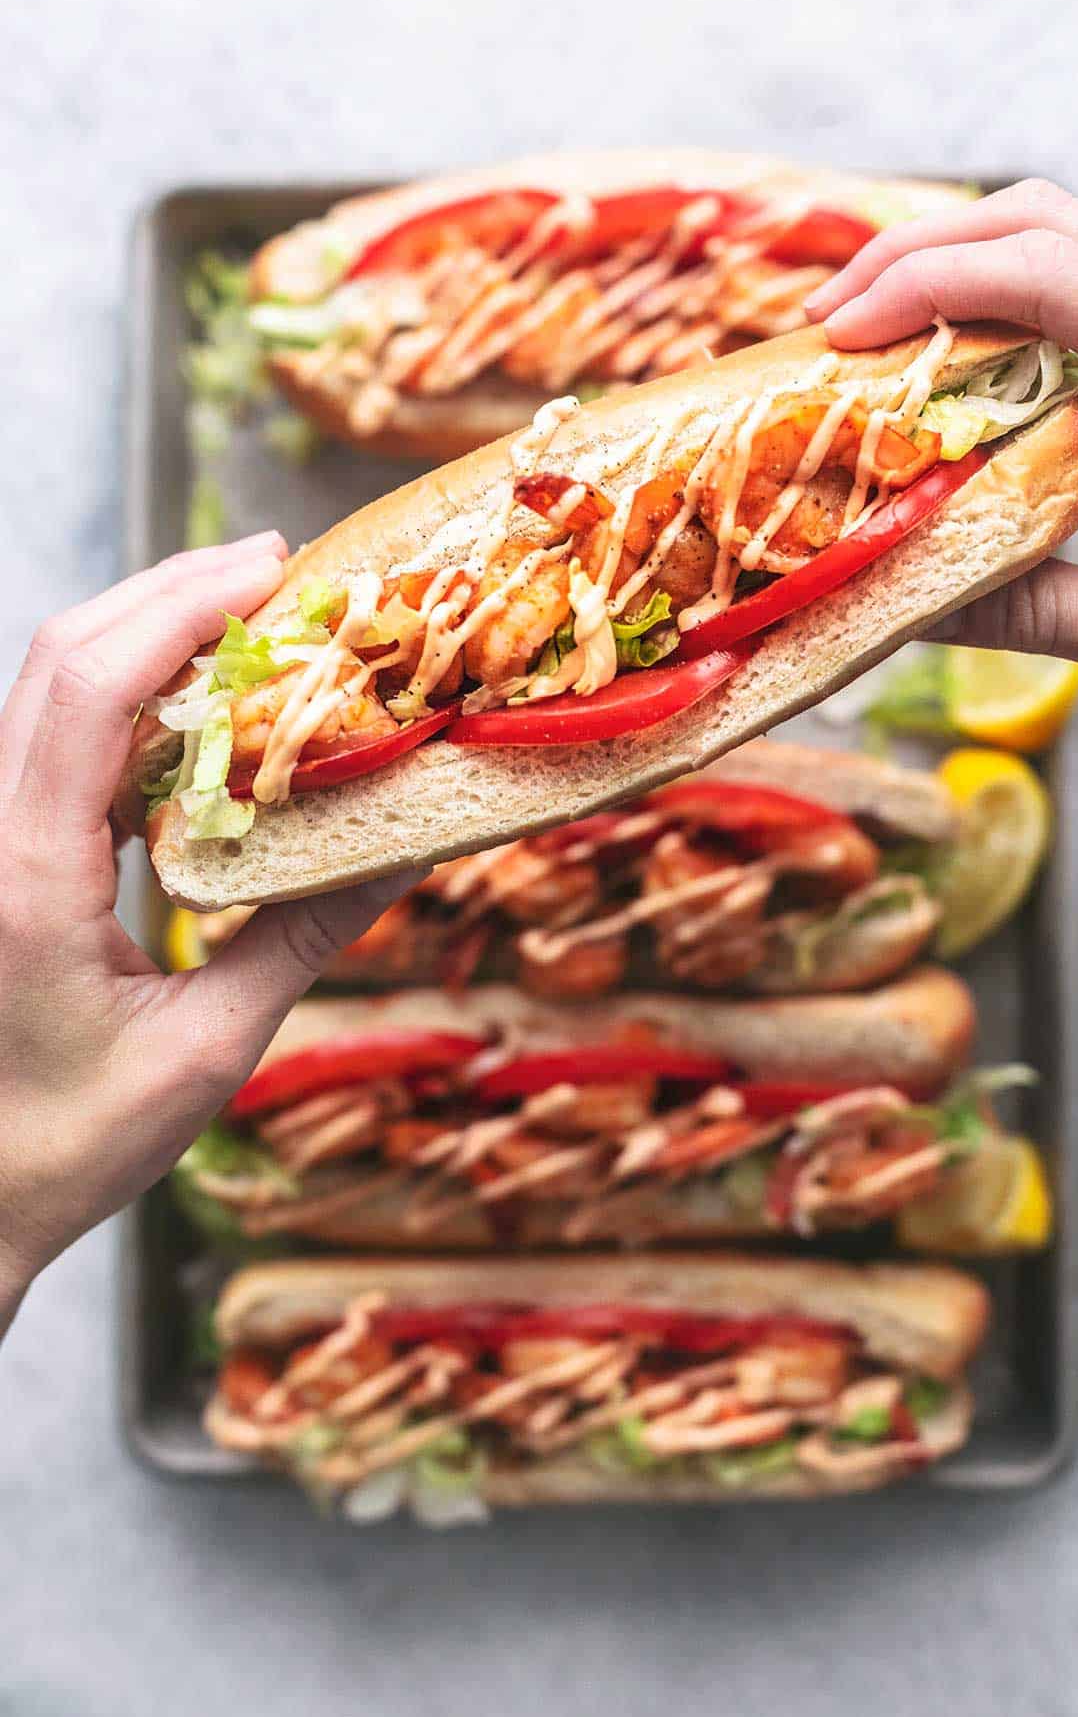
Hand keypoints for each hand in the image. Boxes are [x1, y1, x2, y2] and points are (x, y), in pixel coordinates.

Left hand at [0, 535, 420, 1336]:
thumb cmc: (70, 1144)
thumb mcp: (208, 1051)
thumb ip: (301, 940)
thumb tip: (401, 852)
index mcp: (26, 874)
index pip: (93, 691)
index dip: (181, 610)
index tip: (272, 572)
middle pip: (61, 657)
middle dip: (170, 593)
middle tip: (278, 572)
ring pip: (48, 686)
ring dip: (146, 633)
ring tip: (248, 619)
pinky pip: (54, 736)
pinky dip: (127, 695)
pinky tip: (196, 707)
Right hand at [805, 179, 1077, 699]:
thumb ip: (1040, 614)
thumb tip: (905, 606)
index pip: (1050, 270)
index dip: (927, 283)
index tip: (838, 336)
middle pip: (1047, 220)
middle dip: (921, 253)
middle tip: (828, 325)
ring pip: (1065, 243)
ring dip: (957, 273)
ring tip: (871, 339)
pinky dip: (1003, 312)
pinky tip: (952, 377)